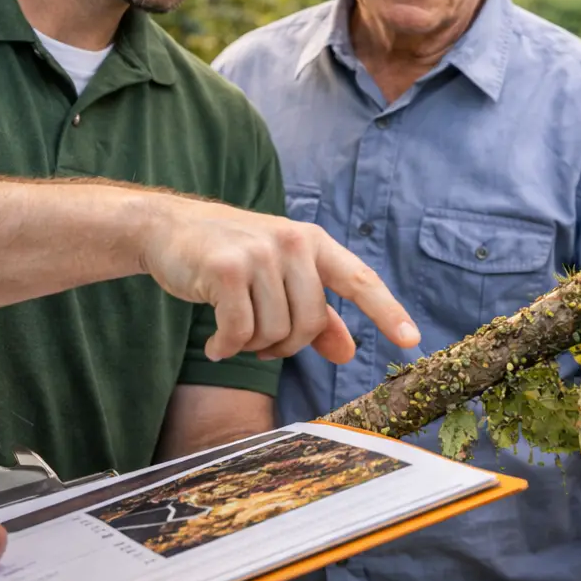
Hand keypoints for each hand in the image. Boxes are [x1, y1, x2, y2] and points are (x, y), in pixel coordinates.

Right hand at [140, 198, 419, 363]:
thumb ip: (316, 314)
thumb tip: (348, 352)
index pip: (359, 279)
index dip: (387, 311)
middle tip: (259, 343)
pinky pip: (240, 332)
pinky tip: (215, 345)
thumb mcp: (279, 276)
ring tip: (233, 331)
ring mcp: (260, 253)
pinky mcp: (226, 268)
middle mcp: (292, 242)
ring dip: (252, 346)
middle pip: (309, 322)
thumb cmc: (230, 255)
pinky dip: (226, 348)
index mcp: (313, 242)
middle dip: (284, 345)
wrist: (169, 228)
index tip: (412, 340)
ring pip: (274, 331)